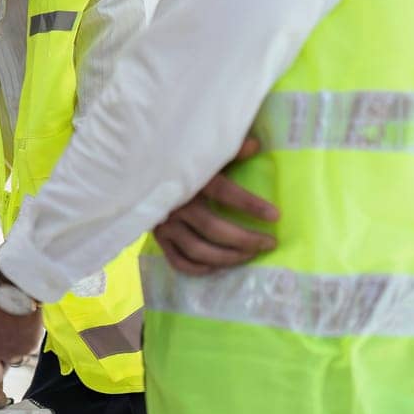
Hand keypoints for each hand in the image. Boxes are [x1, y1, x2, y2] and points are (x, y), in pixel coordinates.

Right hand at [153, 138, 278, 275]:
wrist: (139, 172)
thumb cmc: (177, 163)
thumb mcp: (202, 153)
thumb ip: (228, 150)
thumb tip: (256, 145)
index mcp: (191, 181)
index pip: (224, 193)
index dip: (250, 205)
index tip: (275, 216)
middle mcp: (177, 204)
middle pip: (214, 229)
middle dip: (246, 240)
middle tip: (269, 243)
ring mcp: (165, 224)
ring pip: (198, 250)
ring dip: (228, 257)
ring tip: (249, 255)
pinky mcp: (158, 238)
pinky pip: (179, 261)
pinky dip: (200, 269)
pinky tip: (218, 266)